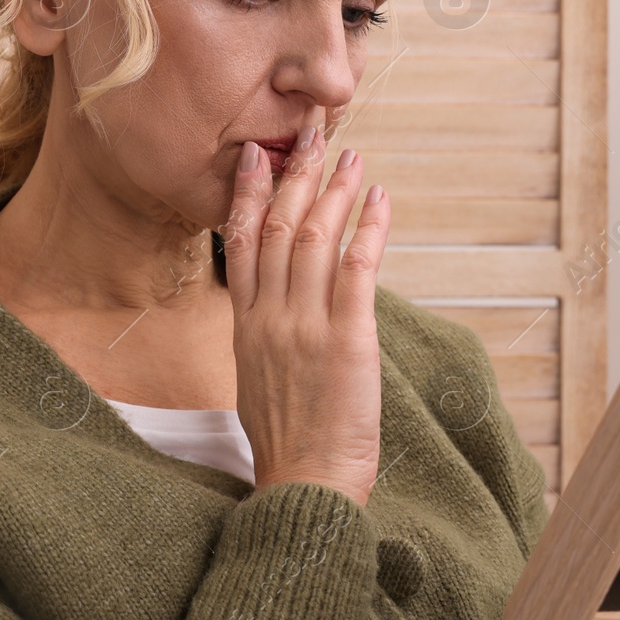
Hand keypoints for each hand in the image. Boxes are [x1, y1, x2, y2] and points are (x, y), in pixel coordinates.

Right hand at [220, 124, 389, 505]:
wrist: (304, 483)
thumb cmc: (288, 442)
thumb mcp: (257, 380)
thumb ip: (265, 337)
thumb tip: (279, 311)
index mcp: (246, 326)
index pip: (239, 242)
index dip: (248, 193)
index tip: (256, 156)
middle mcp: (269, 317)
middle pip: (275, 227)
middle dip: (295, 175)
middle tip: (310, 135)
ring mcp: (305, 325)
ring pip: (313, 238)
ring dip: (335, 192)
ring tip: (351, 157)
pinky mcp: (346, 337)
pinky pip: (356, 267)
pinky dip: (369, 228)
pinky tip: (380, 200)